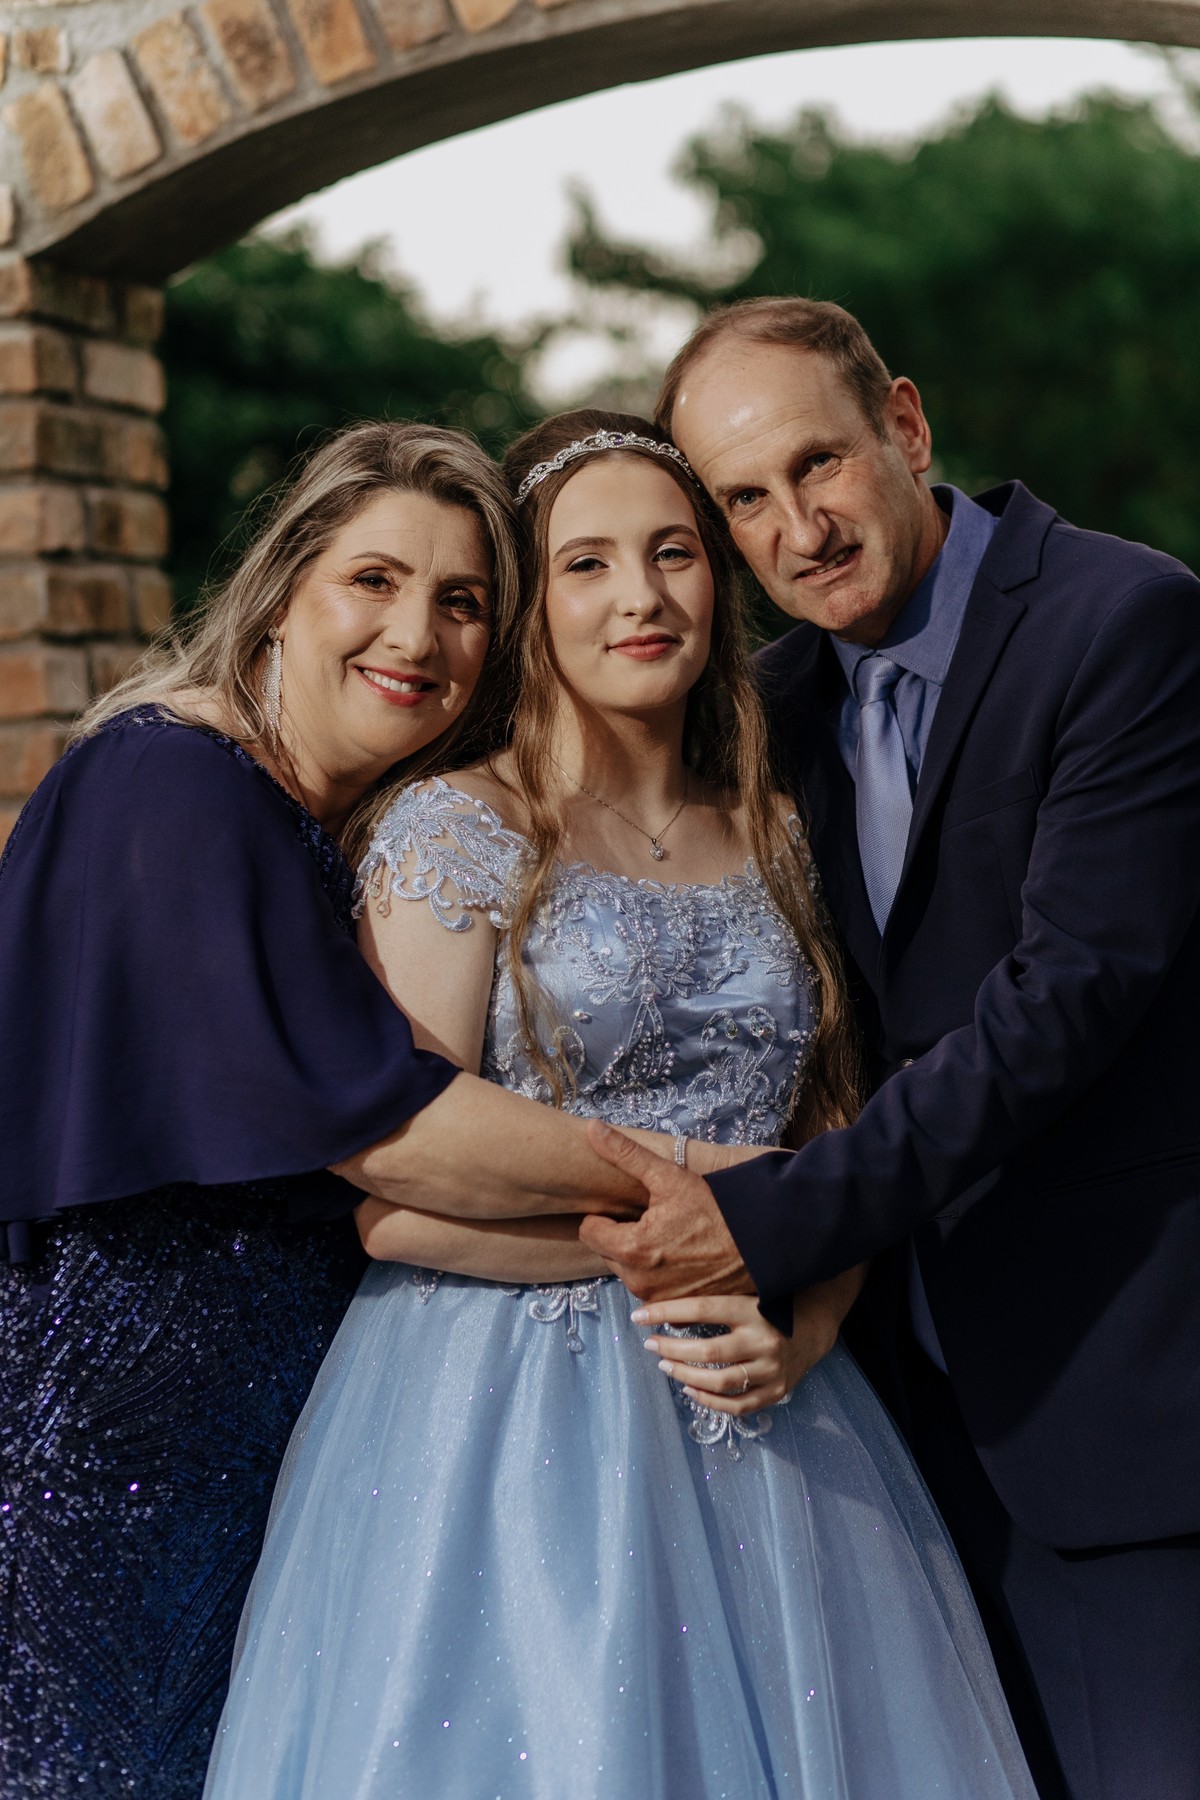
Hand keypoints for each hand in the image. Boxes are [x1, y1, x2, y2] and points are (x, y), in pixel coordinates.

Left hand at [579, 1122, 754, 1299]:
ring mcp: (656, 1300)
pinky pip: (650, 1290)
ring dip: (639, 1257)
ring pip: (628, 1271)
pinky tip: (681, 1260)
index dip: (606, 1216)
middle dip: (622, 1236)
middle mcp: (638, 1281)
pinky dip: (658, 1276)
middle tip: (655, 1221)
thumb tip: (591, 1127)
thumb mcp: (669, 1177)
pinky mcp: (674, 1310)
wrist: (759, 1245)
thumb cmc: (715, 1210)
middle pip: (607, 1252)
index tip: (632, 1209)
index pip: (589, 1231)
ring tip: (670, 1239)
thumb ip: (625, 1154)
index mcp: (630, 1249)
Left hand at [633, 1293, 800, 1414]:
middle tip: (651, 1344)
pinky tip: (690, 1391)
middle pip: (708, 1351)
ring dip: (685, 1377)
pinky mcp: (776, 1391)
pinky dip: (710, 1402)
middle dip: (672, 1348)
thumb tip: (665, 1311)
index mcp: (752, 1310)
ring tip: (665, 1366)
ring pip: (720, 1382)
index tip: (639, 1315)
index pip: (701, 1309)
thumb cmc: (769, 1306)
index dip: (666, 1312)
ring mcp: (771, 1369)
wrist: (814, 1327)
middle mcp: (763, 1341)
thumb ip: (714, 1302)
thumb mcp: (745, 1294)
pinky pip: (737, 1406)